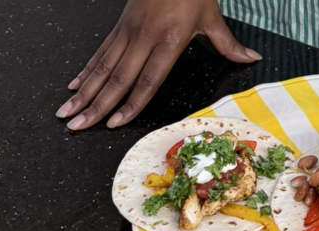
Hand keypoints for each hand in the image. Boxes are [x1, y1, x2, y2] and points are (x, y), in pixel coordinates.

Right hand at [57, 0, 259, 129]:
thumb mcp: (212, 16)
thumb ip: (227, 44)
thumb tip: (250, 59)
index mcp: (168, 40)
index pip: (148, 80)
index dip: (131, 104)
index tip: (114, 122)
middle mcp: (143, 37)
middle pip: (117, 78)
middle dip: (96, 106)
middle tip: (77, 126)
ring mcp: (128, 31)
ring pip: (102, 67)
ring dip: (84, 92)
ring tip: (68, 113)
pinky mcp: (120, 26)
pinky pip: (100, 52)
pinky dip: (86, 71)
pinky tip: (74, 86)